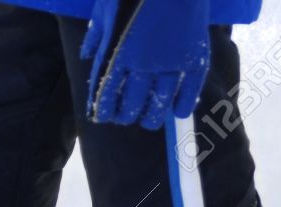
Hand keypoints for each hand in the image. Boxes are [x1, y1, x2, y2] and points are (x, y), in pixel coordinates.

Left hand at [80, 0, 210, 129]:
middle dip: (125, 115)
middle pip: (132, 104)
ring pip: (159, 103)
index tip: (103, 117)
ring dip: (152, 117)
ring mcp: (171, 63)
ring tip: (149, 121)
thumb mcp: (104, 7)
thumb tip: (86, 56)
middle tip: (125, 118)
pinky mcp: (194, 58)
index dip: (103, 110)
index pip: (106, 94)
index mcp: (116, 53)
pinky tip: (177, 112)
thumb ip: (96, 34)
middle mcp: (142, 65)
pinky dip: (183, 105)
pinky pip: (189, 90)